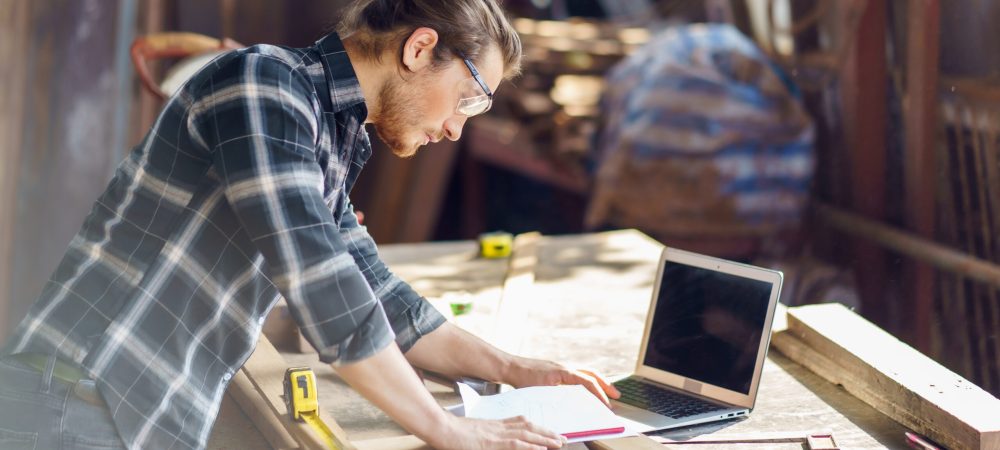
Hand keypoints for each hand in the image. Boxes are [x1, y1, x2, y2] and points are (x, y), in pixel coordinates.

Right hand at [428, 415, 565, 449]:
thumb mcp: (473, 432)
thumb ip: (487, 436)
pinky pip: (515, 444)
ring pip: (526, 435)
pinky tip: (541, 448)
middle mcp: (498, 428)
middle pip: (528, 427)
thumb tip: (490, 440)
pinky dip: (530, 446)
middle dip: (547, 433)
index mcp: (494, 425)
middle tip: (562, 438)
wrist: (440, 427)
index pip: (520, 423)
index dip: (536, 427)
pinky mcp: (492, 443)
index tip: (548, 430)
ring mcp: (496, 435)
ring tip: (559, 443)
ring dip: (545, 439)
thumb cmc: (451, 432)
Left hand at [503, 357, 620, 406]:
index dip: (599, 394)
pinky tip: (584, 391)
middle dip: (605, 385)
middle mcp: (565, 367)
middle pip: (592, 374)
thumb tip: (571, 409)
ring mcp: (561, 368)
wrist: (510, 367)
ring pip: (585, 373)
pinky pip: (576, 375)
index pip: (588, 382)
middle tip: (616, 395)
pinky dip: (585, 382)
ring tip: (605, 393)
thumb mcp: (542, 391)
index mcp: (564, 372)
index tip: (607, 405)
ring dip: (596, 383)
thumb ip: (558, 399)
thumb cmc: (522, 378)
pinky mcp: (555, 371)